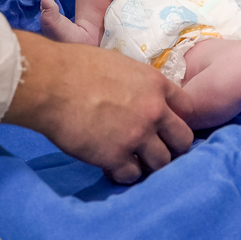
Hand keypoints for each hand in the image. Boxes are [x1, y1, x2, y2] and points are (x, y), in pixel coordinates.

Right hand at [3, 31, 194, 183]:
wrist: (51, 83)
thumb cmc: (76, 66)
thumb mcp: (120, 65)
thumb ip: (138, 84)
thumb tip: (136, 96)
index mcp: (156, 84)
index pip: (188, 108)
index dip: (178, 119)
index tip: (168, 126)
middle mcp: (154, 111)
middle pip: (183, 140)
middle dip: (173, 147)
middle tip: (157, 149)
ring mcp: (137, 136)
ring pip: (162, 163)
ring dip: (150, 164)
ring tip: (135, 161)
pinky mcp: (115, 156)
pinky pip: (132, 175)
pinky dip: (125, 174)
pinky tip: (113, 167)